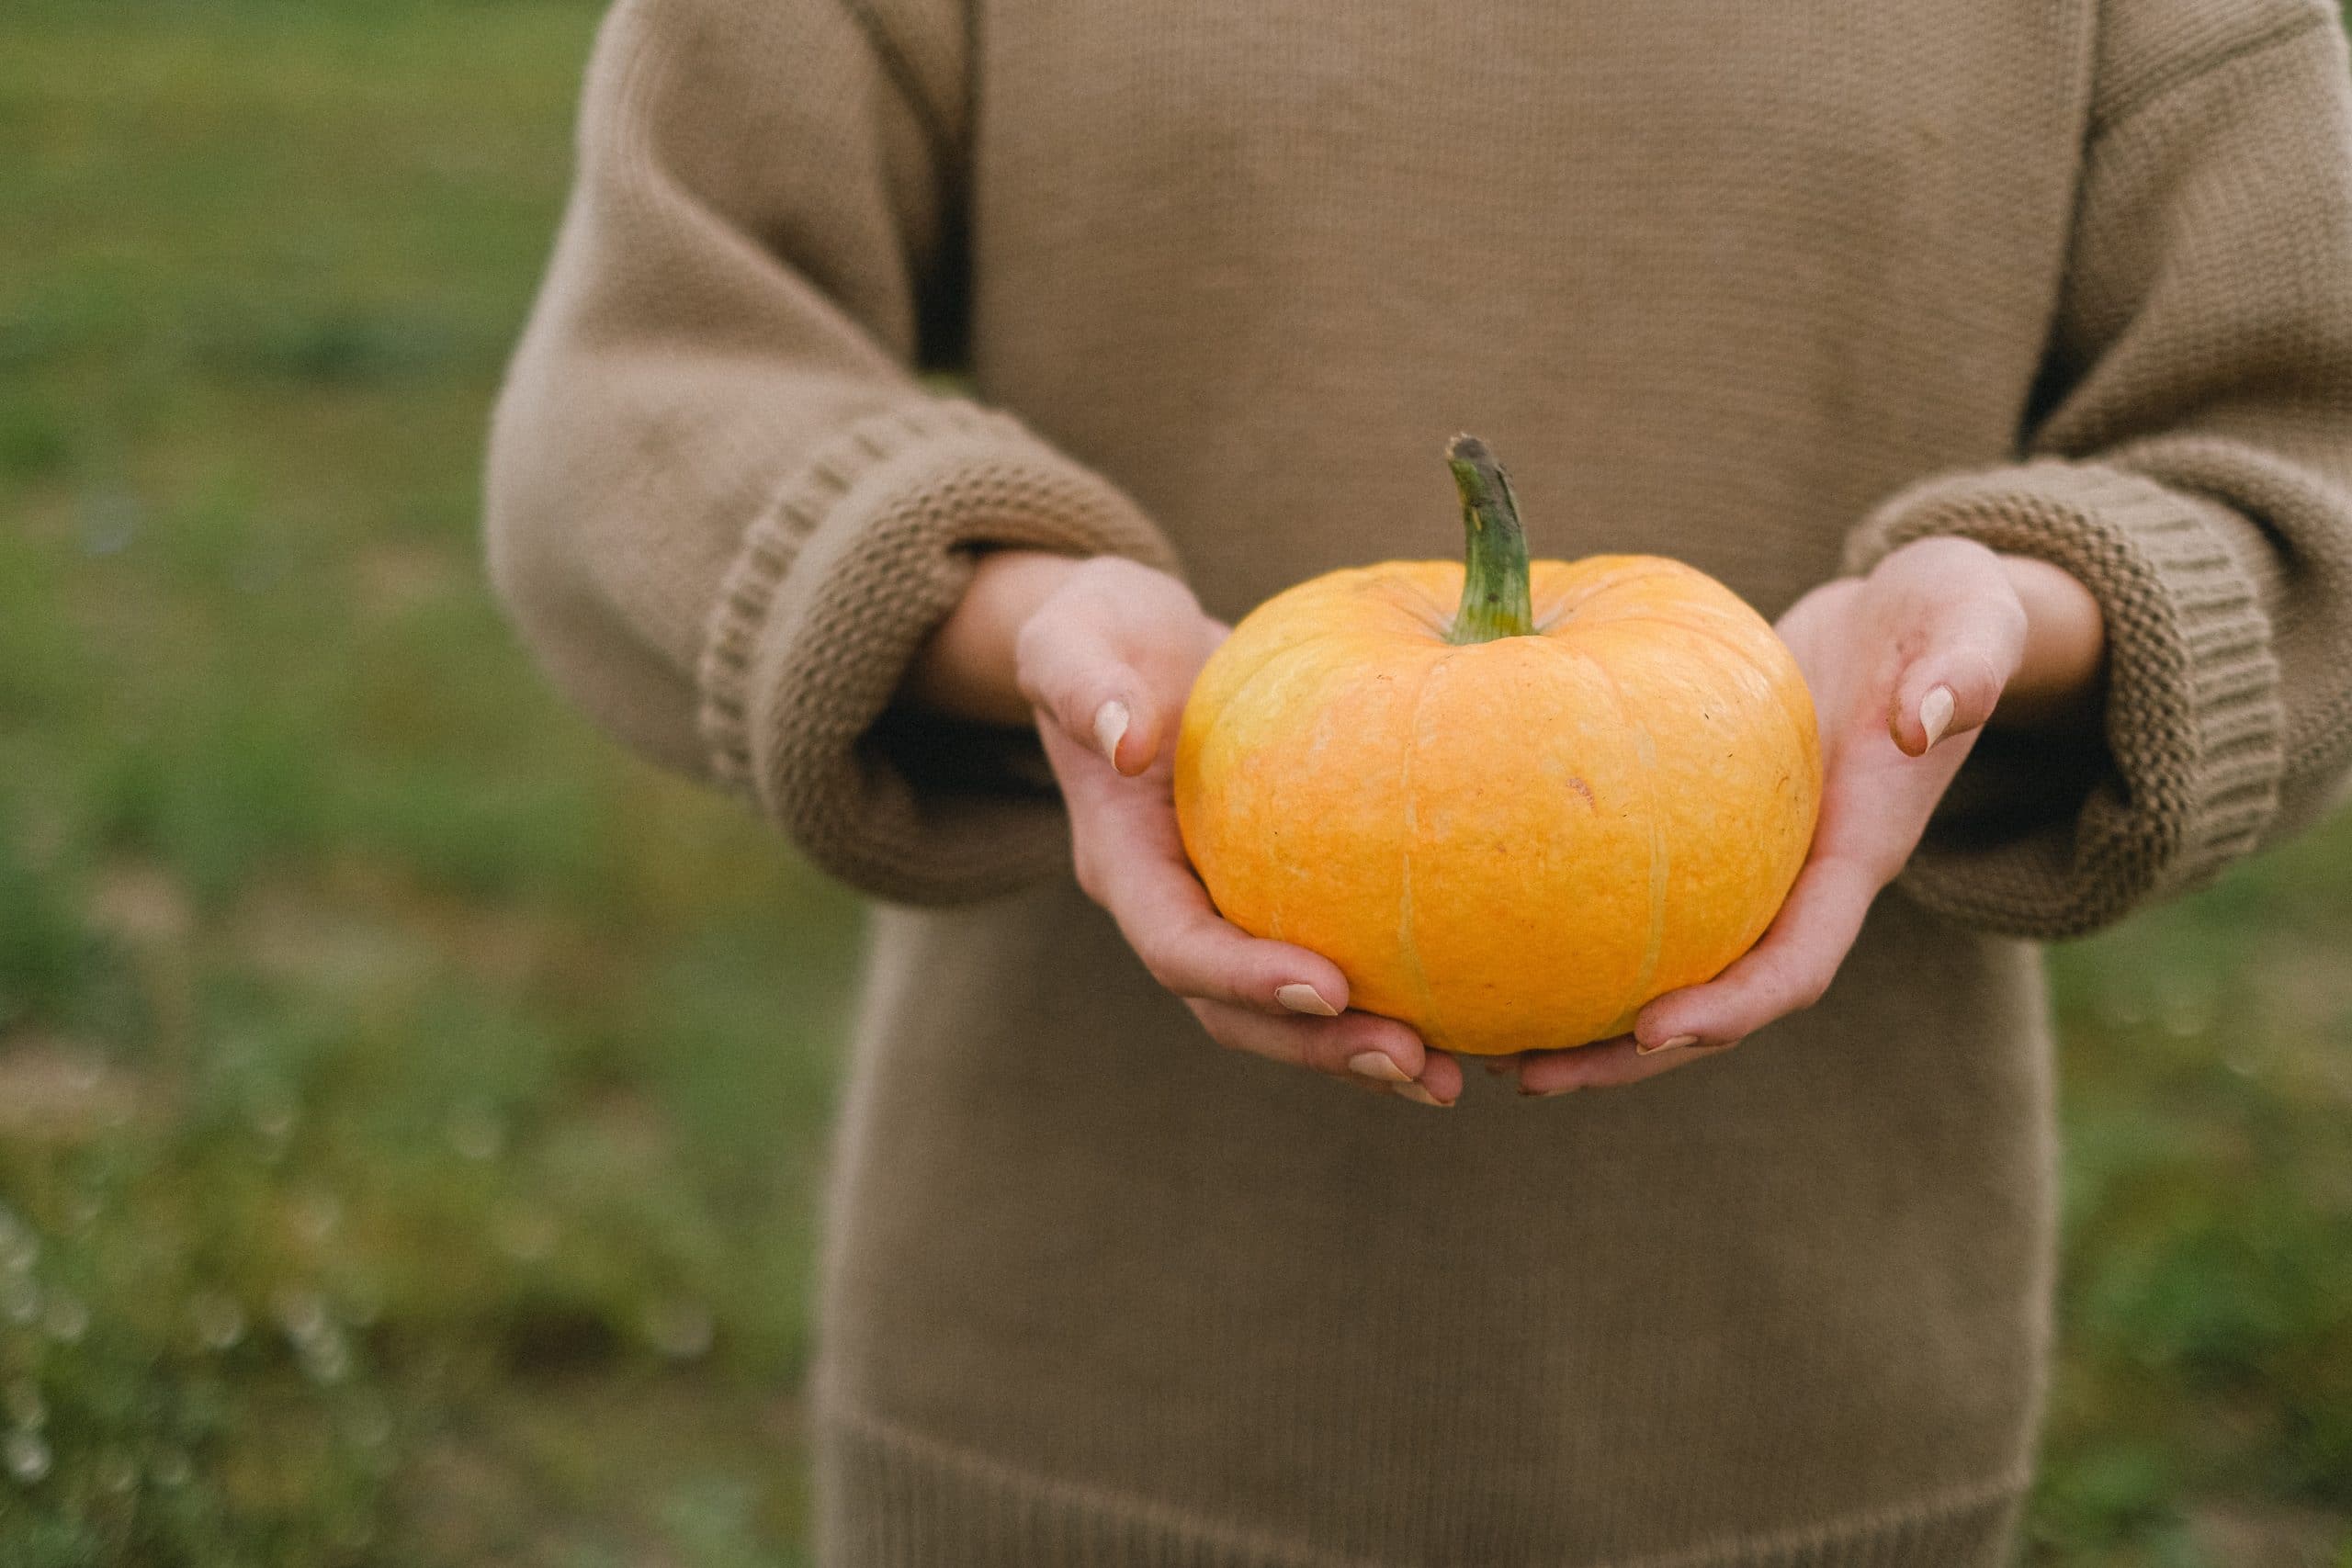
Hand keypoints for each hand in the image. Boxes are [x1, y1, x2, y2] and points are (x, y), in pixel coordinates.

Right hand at [910, 552, 1465, 1105]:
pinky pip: (1330, 967)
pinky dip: (1391, 1000)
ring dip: (1361, 1051)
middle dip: (1319, 1046)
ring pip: (1287, 1014)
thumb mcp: (1075, 640)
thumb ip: (1083, 686)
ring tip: (1450, 1076)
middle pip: (1235, 1011)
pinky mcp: (1276, 902)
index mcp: (1123, 862)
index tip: (1327, 987)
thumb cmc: (1103, 636)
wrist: (1128, 654)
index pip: (1178, 944)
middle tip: (1413, 1063)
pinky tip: (1470, 1016)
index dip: (1246, 978)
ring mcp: (1225, 913)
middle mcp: (1174, 907)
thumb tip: (1125, 742)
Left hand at [1512, 537, 2103, 1096]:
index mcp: (1858, 856)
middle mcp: (1802, 886)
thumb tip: (1925, 721)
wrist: (1923, 621)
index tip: (1652, 1030)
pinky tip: (1493, 943)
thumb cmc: (1951, 617)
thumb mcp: (1971, 625)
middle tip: (1525, 1076)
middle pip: (1715, 1005)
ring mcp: (1756, 872)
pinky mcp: (1712, 839)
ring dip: (1585, 1021)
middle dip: (1628, 1055)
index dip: (1731, 1009)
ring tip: (1484, 1046)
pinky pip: (1642, 908)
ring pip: (1668, 970)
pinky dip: (1575, 935)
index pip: (1796, 966)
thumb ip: (1963, 673)